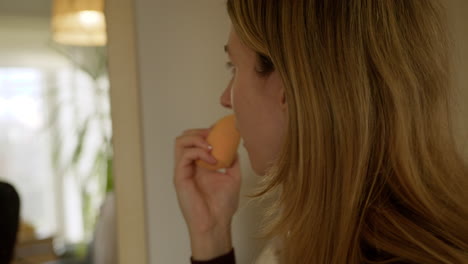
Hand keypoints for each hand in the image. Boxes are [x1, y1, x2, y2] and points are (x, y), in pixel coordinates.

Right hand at [174, 128, 241, 258]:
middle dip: (199, 131)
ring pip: (180, 142)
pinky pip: (185, 155)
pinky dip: (199, 152)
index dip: (206, 131)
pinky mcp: (180, 177)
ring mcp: (183, 170)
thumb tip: (234, 146)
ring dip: (197, 138)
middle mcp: (189, 166)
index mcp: (199, 165)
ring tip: (211, 146)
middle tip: (213, 136)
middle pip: (184, 137)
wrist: (216, 224)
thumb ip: (232, 161)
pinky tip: (213, 160)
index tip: (220, 130)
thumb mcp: (233, 177)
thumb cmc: (222, 206)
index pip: (195, 140)